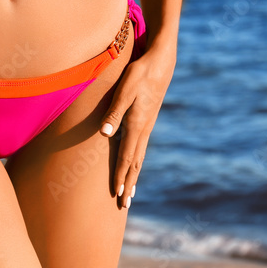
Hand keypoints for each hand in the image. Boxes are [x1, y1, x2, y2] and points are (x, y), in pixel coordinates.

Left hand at [99, 46, 174, 208]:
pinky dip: (137, 162)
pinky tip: (134, 165)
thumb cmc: (139, 73)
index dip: (121, 177)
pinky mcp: (148, 120)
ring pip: (140, 157)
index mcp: (137, 125)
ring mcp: (148, 126)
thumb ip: (114, 111)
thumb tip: (105, 133)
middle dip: (129, 184)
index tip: (118, 195)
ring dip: (133, 176)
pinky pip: (141, 147)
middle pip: (135, 163)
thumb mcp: (124, 90)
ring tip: (130, 192)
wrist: (161, 62)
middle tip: (124, 205)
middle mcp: (144, 129)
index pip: (127, 158)